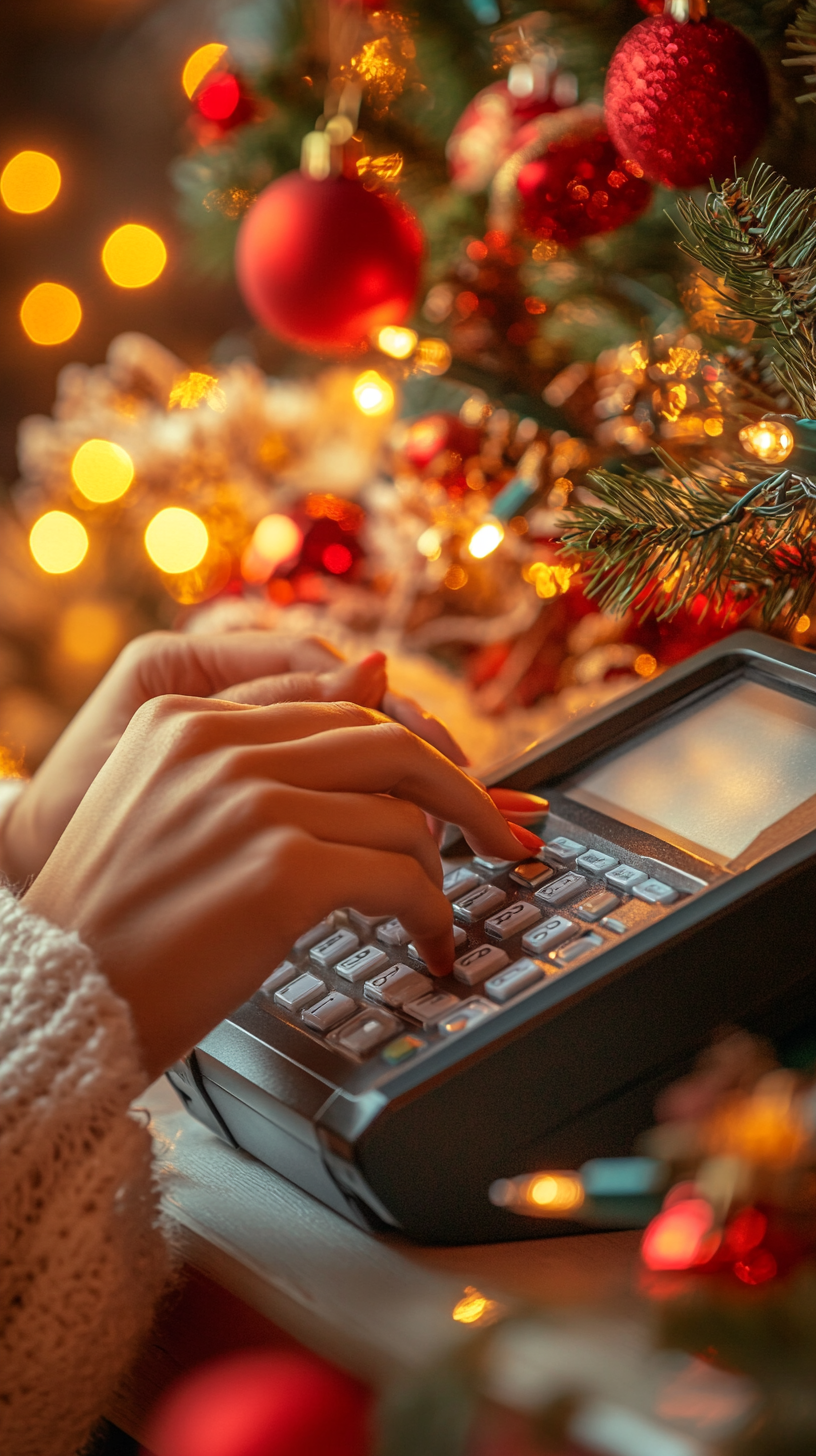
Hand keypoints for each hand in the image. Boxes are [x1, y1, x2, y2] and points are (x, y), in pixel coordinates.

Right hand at [23, 698, 529, 1080]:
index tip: (454, 789)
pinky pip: (401, 877)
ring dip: (439, 873)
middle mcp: (219, 745)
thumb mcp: (167, 808)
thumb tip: (372, 678)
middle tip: (500, 835)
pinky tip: (429, 941)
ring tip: (434, 915)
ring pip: (404, 816)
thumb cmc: (115, 923)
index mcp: (186, 719)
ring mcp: (250, 803)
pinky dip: (432, 913)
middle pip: (387, 743)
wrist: (60, 999)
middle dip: (463, 794)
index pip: (334, 711)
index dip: (408, 753)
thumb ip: (253, 754)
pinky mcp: (279, 871)